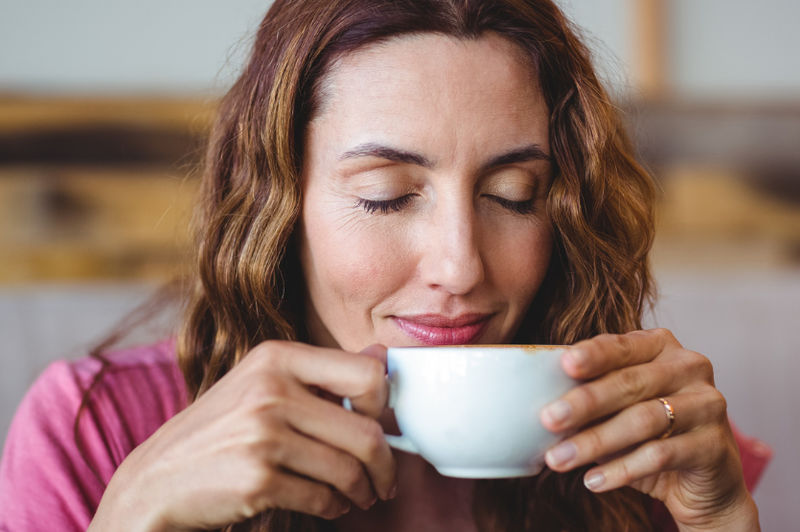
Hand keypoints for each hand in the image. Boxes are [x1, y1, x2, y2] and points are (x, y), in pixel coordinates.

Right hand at [89, 341, 395, 531]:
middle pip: (366, 431)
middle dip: (385, 464)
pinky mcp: (257, 479)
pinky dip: (334, 507)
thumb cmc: (218, 431)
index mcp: (277, 357)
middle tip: (386, 479)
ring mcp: (263, 434)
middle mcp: (271, 389)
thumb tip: (382, 357)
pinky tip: (330, 505)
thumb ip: (320, 373)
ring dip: (363, 491)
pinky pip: (323, 498)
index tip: (381, 424)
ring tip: (360, 495)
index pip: (367, 374)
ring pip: (348, 470)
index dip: (385, 404)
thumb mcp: (261, 383)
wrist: (155, 480)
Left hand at [540, 329, 759, 530]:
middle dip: (584, 402)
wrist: (704, 484)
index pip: (622, 345)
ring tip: (558, 459)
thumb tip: (543, 404)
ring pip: (642, 420)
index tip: (565, 364)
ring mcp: (708, 404)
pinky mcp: (714, 445)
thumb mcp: (618, 409)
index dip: (594, 355)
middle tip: (548, 420)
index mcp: (661, 346)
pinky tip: (592, 481)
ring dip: (595, 441)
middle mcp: (689, 367)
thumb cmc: (650, 434)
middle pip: (630, 383)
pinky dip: (621, 469)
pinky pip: (660, 455)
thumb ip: (590, 396)